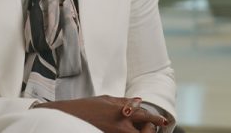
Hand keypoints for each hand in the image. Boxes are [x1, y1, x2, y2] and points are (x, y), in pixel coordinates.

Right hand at [33, 95, 167, 132]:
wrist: (68, 118)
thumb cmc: (86, 107)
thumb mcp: (106, 100)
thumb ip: (124, 101)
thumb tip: (139, 101)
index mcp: (121, 112)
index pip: (145, 116)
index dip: (156, 119)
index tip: (163, 121)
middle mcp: (120, 127)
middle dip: (150, 130)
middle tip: (151, 128)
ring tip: (140, 129)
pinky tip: (127, 130)